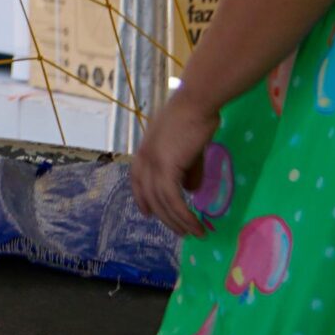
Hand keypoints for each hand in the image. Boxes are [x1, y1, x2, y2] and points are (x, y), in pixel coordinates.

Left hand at [130, 88, 221, 239]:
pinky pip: (174, 200)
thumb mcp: (188, 148)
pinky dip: (184, 215)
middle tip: (181, 231)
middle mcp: (144, 158)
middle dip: (165, 217)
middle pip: (150, 196)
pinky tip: (196, 225)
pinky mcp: (167, 167)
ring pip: (163, 202)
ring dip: (179, 222)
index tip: (148, 214)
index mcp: (145, 150)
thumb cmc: (194, 118)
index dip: (141, 198)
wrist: (197, 102)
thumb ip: (188, 169)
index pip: (137, 180)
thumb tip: (191, 190)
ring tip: (194, 233)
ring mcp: (154, 163)